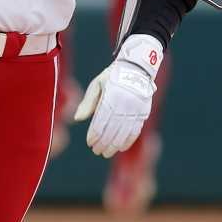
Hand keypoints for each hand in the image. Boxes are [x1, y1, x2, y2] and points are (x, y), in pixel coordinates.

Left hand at [73, 34, 161, 157]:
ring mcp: (136, 108)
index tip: (89, 143)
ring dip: (114, 145)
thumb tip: (77, 119)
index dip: (94, 135)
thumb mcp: (97, 84)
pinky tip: (121, 147)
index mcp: (111, 96)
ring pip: (124, 133)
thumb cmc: (112, 77)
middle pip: (112, 130)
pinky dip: (128, 141)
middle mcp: (124, 104)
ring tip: (107, 153)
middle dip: (103, 143)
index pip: (101, 122)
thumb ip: (88, 102)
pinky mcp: (143, 111)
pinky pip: (136, 130)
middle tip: (96, 151)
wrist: (137, 68)